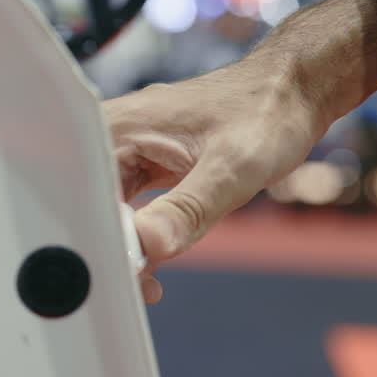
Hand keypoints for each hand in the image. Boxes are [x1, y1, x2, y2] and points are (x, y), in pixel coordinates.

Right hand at [104, 60, 322, 301]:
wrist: (294, 94)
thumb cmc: (266, 113)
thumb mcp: (232, 167)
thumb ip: (189, 207)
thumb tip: (151, 245)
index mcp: (123, 124)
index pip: (82, 184)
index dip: (91, 227)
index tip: (118, 262)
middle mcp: (117, 135)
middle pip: (85, 197)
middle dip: (102, 243)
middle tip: (133, 281)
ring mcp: (131, 151)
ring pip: (104, 205)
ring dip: (121, 243)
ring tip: (146, 282)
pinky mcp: (147, 166)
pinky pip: (127, 205)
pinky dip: (139, 235)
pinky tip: (155, 262)